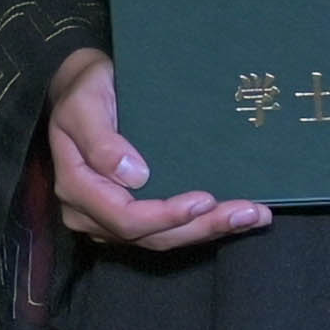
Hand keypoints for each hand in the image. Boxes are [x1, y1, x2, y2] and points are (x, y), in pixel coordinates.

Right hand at [48, 49, 270, 252]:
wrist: (83, 89)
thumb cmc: (85, 92)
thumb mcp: (85, 104)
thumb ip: (101, 140)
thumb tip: (134, 176)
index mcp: (76, 188)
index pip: (125, 218)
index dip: (166, 216)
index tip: (205, 200)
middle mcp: (91, 213)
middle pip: (151, 236)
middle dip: (202, 228)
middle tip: (247, 213)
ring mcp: (110, 219)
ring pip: (163, 239)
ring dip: (209, 230)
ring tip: (253, 217)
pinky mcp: (131, 216)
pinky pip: (167, 230)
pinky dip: (202, 225)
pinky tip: (236, 218)